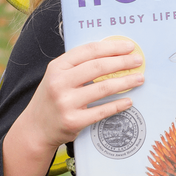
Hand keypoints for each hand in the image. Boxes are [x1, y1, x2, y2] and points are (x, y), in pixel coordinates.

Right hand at [2, 39, 143, 175]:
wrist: (36, 128)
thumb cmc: (52, 98)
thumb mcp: (57, 76)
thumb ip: (78, 66)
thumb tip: (112, 54)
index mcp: (57, 67)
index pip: (88, 51)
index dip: (111, 47)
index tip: (129, 47)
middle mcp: (59, 83)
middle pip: (98, 67)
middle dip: (122, 63)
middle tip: (138, 61)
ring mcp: (65, 103)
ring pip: (103, 88)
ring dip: (125, 82)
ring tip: (139, 79)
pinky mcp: (73, 121)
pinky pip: (102, 111)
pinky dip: (118, 105)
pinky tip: (129, 100)